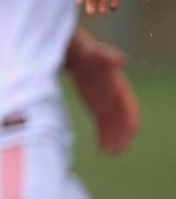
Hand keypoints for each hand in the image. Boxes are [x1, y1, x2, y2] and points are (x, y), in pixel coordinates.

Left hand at [65, 36, 137, 153]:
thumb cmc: (87, 51)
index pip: (128, 105)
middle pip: (121, 120)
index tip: (131, 131)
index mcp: (119, 86)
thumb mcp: (94, 52)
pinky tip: (100, 151)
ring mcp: (106, 105)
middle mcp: (115, 98)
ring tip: (110, 155)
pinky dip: (102, 138)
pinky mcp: (96, 108)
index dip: (130, 117)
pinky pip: (101, 126)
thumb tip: (121, 59)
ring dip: (112, 140)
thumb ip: (105, 56)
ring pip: (112, 127)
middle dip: (122, 135)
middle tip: (118, 150)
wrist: (75, 55)